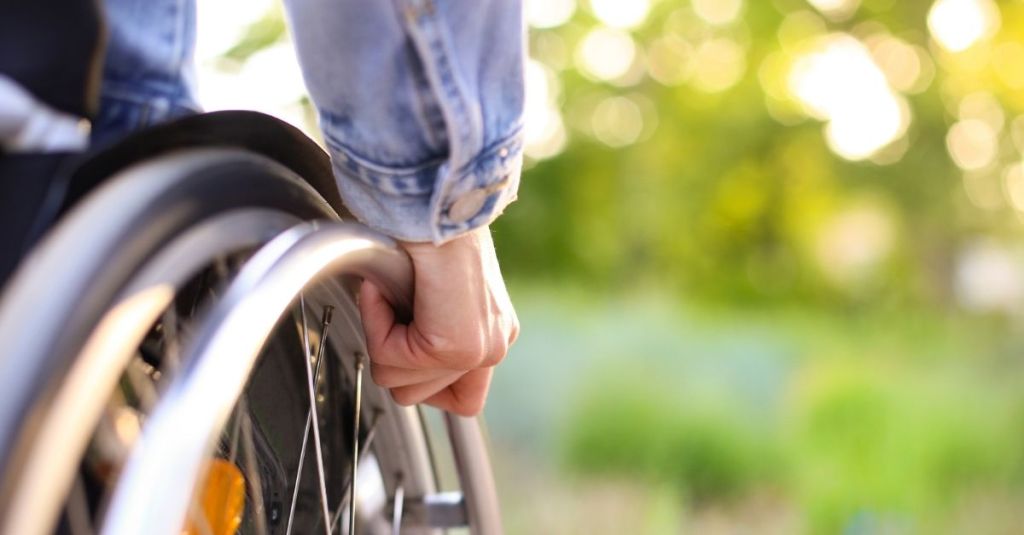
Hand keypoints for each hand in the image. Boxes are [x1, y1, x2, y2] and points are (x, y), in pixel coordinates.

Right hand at [358, 226, 518, 415]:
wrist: (431, 198)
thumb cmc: (422, 229)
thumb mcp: (431, 291)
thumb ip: (425, 330)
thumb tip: (391, 361)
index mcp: (493, 333)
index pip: (461, 400)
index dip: (416, 375)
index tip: (404, 333)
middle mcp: (495, 345)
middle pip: (419, 396)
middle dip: (392, 356)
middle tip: (395, 307)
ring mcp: (479, 349)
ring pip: (400, 387)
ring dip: (382, 337)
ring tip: (393, 294)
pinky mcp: (455, 346)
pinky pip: (390, 360)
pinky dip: (376, 323)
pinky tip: (387, 289)